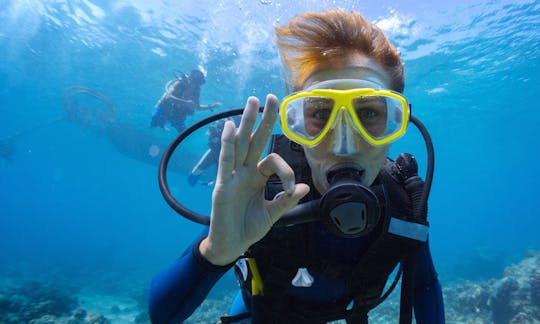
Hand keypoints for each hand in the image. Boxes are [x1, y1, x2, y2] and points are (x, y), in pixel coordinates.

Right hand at [199, 95, 309, 264]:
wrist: (231, 246)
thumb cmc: (248, 228)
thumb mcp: (273, 214)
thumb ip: (286, 200)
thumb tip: (305, 188)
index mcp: (257, 177)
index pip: (273, 161)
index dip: (286, 170)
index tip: (292, 189)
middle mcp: (245, 172)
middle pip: (255, 140)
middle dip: (263, 119)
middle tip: (270, 96)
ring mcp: (232, 176)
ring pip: (240, 144)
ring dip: (246, 123)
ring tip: (251, 102)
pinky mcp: (222, 186)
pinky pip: (225, 161)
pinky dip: (227, 145)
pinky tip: (230, 127)